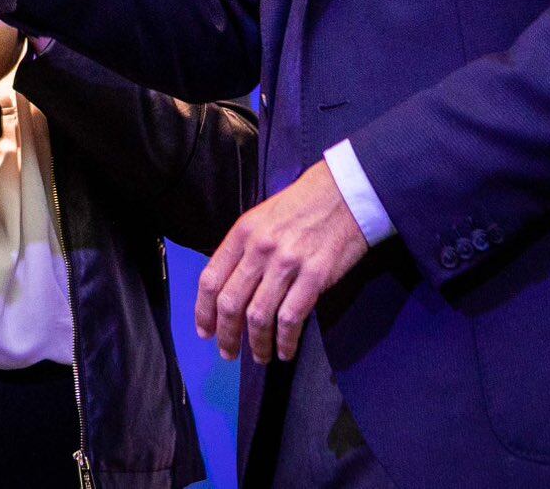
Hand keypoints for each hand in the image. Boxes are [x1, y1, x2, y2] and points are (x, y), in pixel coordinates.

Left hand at [195, 159, 368, 363]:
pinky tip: (284, 351)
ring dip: (256, 344)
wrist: (345, 193)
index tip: (205, 331)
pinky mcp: (315, 276)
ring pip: (259, 316)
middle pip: (230, 303)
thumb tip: (230, 287)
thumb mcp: (262, 217)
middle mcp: (260, 248)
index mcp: (242, 232)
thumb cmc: (303, 205)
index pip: (211, 279)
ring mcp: (287, 263)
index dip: (204, 311)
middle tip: (228, 353)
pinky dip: (285, 341)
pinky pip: (291, 318)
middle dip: (226, 334)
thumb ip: (244, 249)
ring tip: (258, 356)